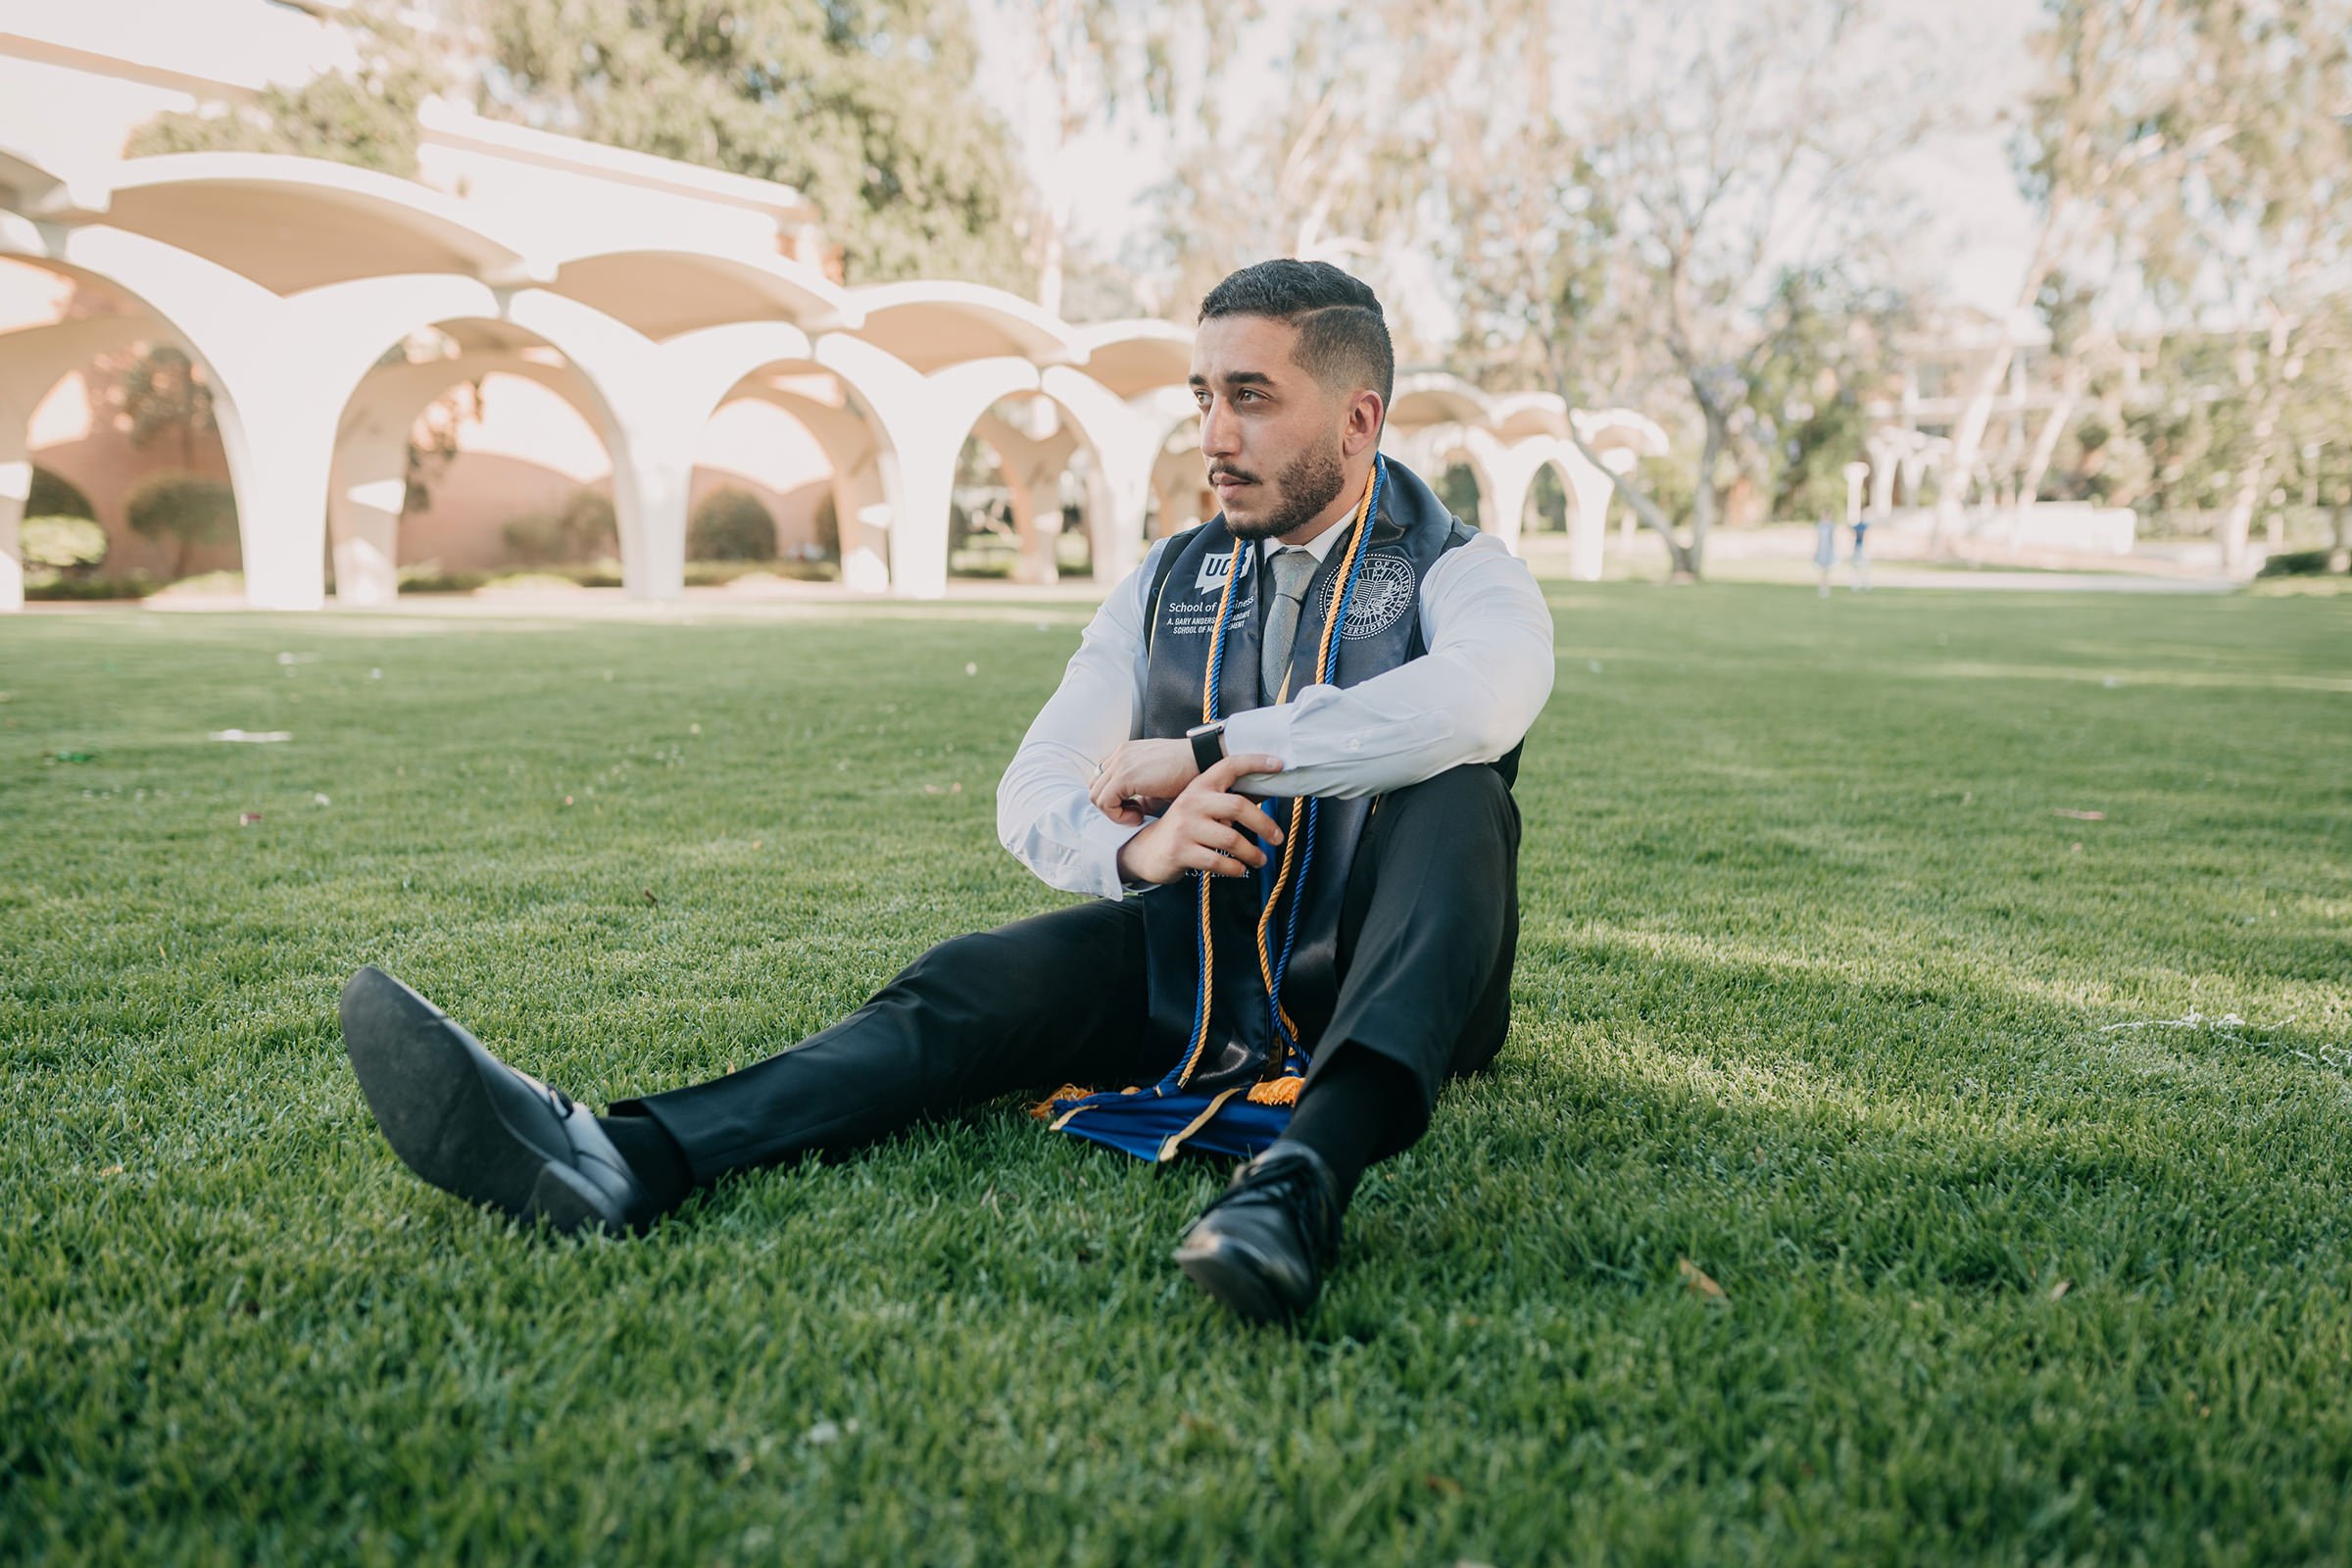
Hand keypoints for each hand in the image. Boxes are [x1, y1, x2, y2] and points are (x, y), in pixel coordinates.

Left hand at [1089, 738, 1200, 824]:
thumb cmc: (1189, 773)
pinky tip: (1138, 817)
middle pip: (1095, 787)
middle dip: (1111, 806)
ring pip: (1096, 796)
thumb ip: (1142, 798)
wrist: (1204, 759)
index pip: (1103, 779)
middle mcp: (1120, 755)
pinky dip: (1118, 816)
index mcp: (1127, 753)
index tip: (1137, 809)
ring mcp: (1120, 763)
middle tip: (1136, 814)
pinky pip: (1104, 802)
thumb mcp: (1159, 786)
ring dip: (1114, 813)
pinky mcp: (1124, 775)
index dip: (1115, 799)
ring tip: (1138, 816)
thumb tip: (1133, 812)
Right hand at [1114, 753, 1286, 885]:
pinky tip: (1240, 870)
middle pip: (1237, 806)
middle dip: (1264, 824)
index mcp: (1199, 787)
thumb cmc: (1185, 829)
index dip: (1255, 762)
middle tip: (1277, 838)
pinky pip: (1218, 861)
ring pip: (1231, 839)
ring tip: (1260, 859)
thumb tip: (1266, 792)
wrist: (1148, 851)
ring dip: (1252, 853)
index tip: (1279, 765)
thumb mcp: (1202, 809)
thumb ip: (1228, 803)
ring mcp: (1184, 827)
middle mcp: (1191, 802)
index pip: (1229, 766)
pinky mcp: (1180, 851)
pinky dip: (1235, 869)